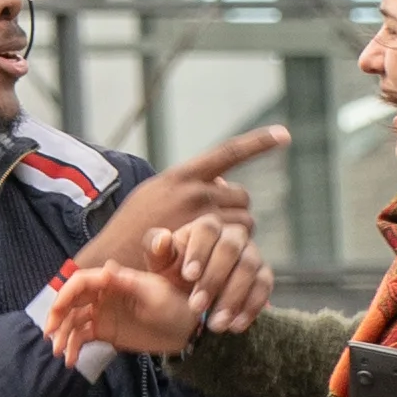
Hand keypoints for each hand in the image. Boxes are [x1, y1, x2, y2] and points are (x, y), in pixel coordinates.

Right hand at [42, 247, 206, 360]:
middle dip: (57, 317)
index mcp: (113, 281)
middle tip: (50, 335)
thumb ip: (128, 283)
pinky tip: (70, 361)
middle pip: (71, 302)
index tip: (58, 311)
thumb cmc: (175, 305)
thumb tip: (104, 269)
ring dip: (62, 336)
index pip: (81, 282)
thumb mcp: (153, 292)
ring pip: (73, 322)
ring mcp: (102, 314)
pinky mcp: (105, 332)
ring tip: (59, 353)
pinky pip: (82, 338)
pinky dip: (73, 348)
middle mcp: (102, 296)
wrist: (188, 330)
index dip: (66, 294)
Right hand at [81, 124, 287, 288]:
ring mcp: (202, 221)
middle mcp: (195, 193)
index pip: (228, 152)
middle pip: (242, 198)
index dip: (259, 142)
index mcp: (182, 175)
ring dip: (237, 235)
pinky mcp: (207, 250)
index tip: (284, 134)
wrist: (112, 259)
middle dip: (237, 212)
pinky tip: (220, 262)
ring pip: (244, 223)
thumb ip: (186, 186)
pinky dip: (234, 254)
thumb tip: (222, 178)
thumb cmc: (132, 228)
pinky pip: (236, 246)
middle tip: (221, 231)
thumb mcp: (154, 195)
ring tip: (215, 249)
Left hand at [163, 208, 270, 329]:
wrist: (192, 296)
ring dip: (232, 297)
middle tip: (196, 306)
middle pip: (230, 248)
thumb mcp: (159, 264)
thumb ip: (155, 249)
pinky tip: (235, 326)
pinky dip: (251, 307)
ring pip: (248, 267)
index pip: (207, 229)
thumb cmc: (174, 274)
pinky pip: (264, 286)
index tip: (188, 276)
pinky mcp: (263, 275)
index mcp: (206, 227)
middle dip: (213, 279)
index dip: (199, 251)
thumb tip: (162, 239)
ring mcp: (251, 254)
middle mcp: (233, 236)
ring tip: (215, 323)